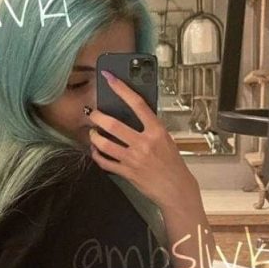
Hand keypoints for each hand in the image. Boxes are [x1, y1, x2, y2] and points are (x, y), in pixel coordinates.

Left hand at [89, 71, 196, 208]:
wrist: (176, 190)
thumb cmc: (172, 164)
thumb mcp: (166, 140)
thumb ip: (149, 128)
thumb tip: (131, 115)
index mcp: (157, 131)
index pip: (137, 104)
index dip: (121, 89)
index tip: (109, 78)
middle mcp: (144, 143)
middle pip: (113, 125)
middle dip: (97, 117)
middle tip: (92, 114)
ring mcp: (134, 159)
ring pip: (104, 144)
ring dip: (94, 137)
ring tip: (92, 133)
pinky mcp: (127, 173)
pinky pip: (105, 162)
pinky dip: (97, 155)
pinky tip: (95, 150)